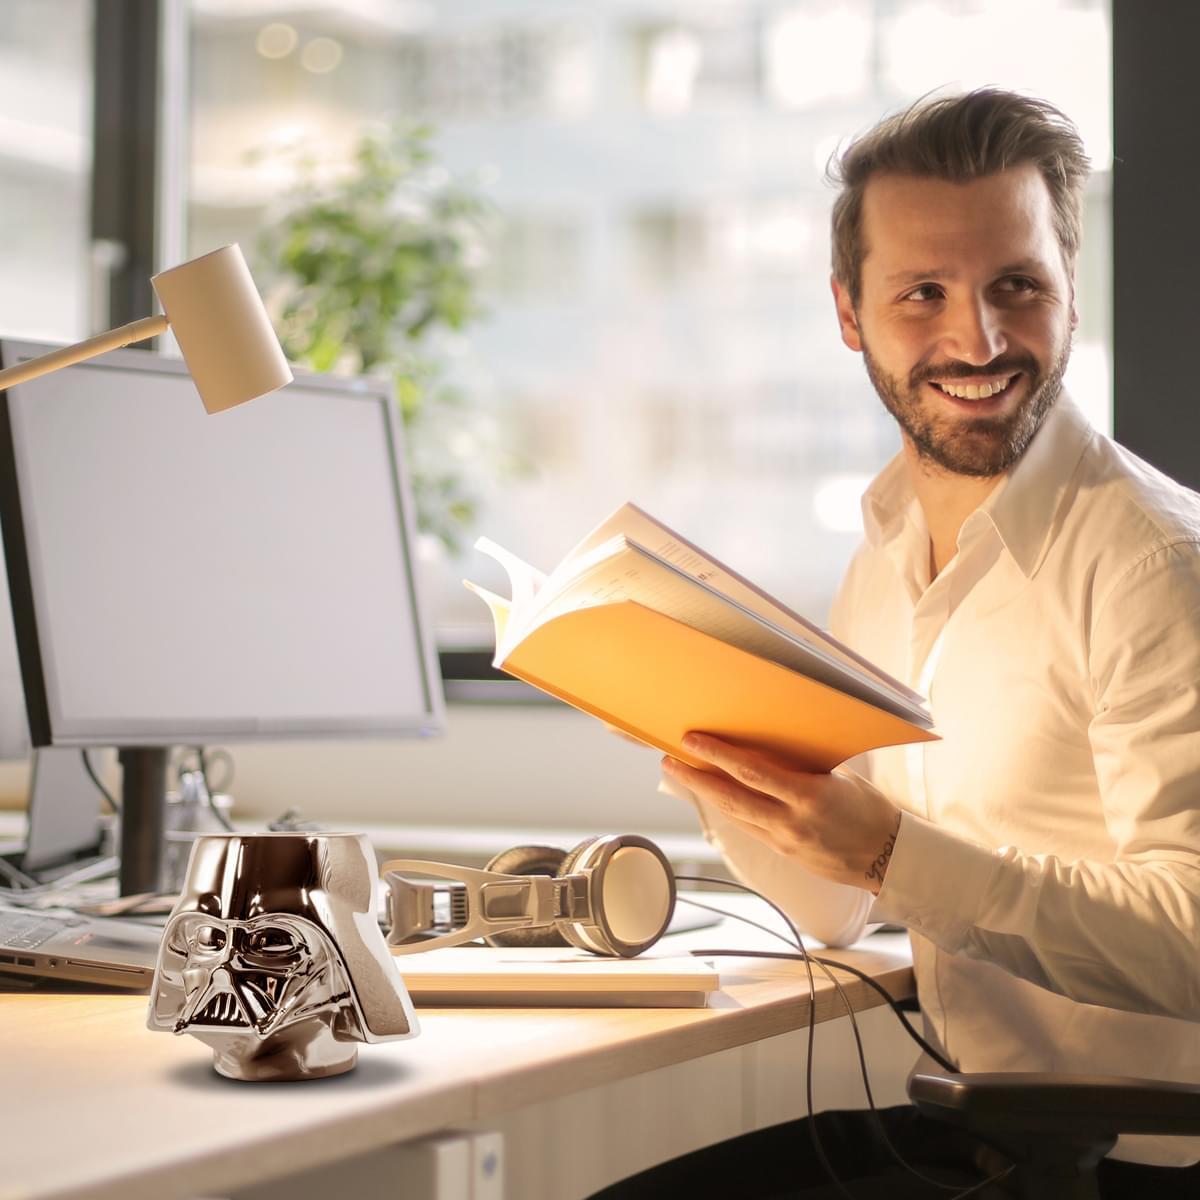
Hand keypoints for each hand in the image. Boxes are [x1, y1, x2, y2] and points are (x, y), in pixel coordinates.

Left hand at [662, 733, 901, 894]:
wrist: (888, 858)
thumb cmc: (869, 809)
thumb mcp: (840, 778)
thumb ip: (803, 764)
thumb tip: (770, 742)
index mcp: (810, 796)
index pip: (752, 772)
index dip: (718, 756)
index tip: (692, 741)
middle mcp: (792, 821)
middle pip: (731, 797)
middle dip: (695, 778)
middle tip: (669, 760)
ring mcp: (785, 841)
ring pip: (733, 815)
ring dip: (705, 794)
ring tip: (682, 773)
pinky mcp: (783, 853)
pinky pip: (747, 827)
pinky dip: (728, 808)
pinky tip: (713, 794)